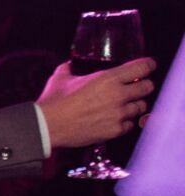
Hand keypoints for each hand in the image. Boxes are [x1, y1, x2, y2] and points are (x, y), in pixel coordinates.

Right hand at [37, 58, 156, 148]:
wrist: (47, 126)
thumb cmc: (53, 101)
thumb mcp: (60, 78)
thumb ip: (69, 68)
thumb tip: (70, 65)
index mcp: (108, 78)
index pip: (143, 68)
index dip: (147, 66)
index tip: (146, 67)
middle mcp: (118, 95)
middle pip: (148, 87)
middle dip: (143, 86)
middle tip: (135, 88)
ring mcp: (118, 114)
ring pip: (141, 107)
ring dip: (134, 105)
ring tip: (123, 106)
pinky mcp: (115, 130)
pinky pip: (130, 125)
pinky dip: (125, 122)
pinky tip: (114, 120)